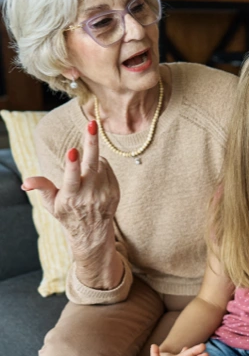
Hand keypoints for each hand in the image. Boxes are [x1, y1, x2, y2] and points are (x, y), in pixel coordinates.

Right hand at [22, 121, 118, 253]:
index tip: (73, 151)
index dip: (72, 164)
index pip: (72, 177)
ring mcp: (105, 193)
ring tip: (85, 172)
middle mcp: (90, 194)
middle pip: (92, 164)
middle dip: (92, 142)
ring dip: (92, 160)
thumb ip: (41, 189)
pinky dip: (101, 167)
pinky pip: (108, 169)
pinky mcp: (115, 191)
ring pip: (100, 163)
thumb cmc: (67, 213)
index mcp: (72, 195)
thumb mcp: (51, 204)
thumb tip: (25, 182)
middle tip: (92, 123)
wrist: (92, 232)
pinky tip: (94, 177)